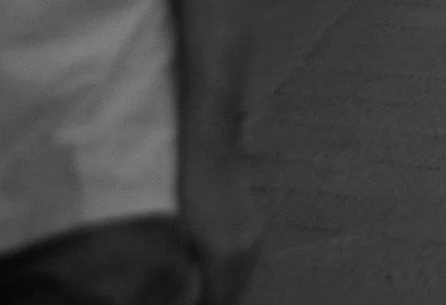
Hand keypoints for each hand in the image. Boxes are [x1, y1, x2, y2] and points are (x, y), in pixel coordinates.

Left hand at [180, 141, 260, 304]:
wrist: (212, 155)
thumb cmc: (191, 192)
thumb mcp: (186, 235)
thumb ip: (196, 267)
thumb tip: (195, 286)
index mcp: (225, 254)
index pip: (219, 297)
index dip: (207, 303)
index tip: (196, 302)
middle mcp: (246, 249)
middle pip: (236, 290)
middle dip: (221, 298)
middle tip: (203, 298)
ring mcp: (255, 236)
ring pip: (245, 276)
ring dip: (231, 286)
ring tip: (213, 290)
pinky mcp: (258, 226)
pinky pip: (250, 260)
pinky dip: (238, 271)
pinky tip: (225, 270)